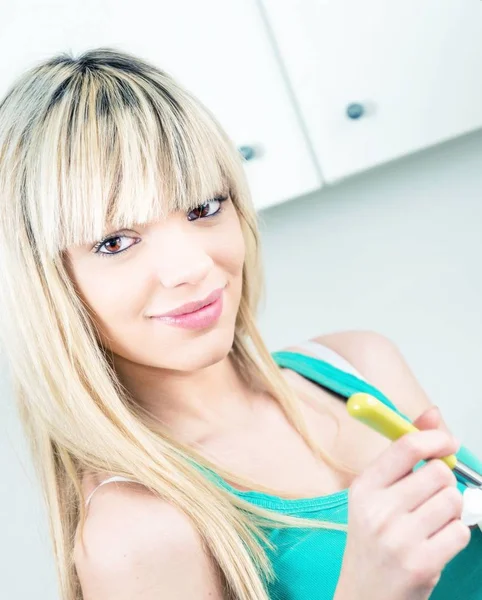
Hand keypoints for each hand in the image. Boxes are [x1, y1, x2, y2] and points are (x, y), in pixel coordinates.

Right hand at [334, 406, 470, 599]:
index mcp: (364, 487)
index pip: (406, 446)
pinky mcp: (421, 564)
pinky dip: (455, 535)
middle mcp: (378, 510)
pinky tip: (435, 544)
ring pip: (453, 500)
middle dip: (443, 484)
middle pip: (438, 473)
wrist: (364, 596)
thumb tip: (433, 413)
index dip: (435, 438)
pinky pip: (460, 531)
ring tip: (430, 525)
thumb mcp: (378, 494)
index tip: (445, 443)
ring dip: (451, 511)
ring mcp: (399, 539)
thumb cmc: (374, 541)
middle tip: (429, 499)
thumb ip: (405, 452)